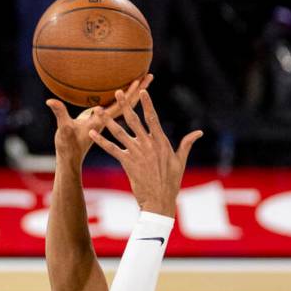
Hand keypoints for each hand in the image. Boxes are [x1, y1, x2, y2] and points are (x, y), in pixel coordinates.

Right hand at [47, 74, 152, 162]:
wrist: (69, 160)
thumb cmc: (68, 147)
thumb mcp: (63, 129)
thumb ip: (59, 114)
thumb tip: (50, 101)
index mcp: (103, 122)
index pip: (121, 106)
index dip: (130, 94)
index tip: (140, 81)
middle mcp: (107, 122)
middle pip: (128, 105)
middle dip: (138, 90)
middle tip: (149, 76)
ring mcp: (105, 122)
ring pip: (124, 107)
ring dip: (133, 95)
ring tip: (142, 82)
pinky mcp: (100, 122)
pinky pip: (115, 109)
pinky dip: (121, 100)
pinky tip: (124, 94)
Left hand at [89, 89, 201, 217]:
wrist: (160, 200)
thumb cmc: (171, 182)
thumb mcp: (180, 161)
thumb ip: (186, 144)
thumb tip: (199, 132)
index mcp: (161, 142)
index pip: (153, 118)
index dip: (147, 103)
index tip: (142, 91)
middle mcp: (148, 144)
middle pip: (134, 120)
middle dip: (125, 105)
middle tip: (117, 92)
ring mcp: (137, 153)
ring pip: (119, 132)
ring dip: (107, 120)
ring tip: (98, 110)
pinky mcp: (127, 162)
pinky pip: (111, 149)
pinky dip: (101, 141)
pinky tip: (92, 133)